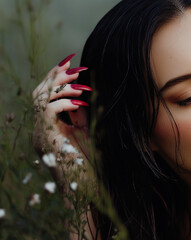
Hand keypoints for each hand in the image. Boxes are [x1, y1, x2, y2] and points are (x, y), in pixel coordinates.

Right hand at [32, 53, 91, 192]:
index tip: (71, 63)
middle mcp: (41, 130)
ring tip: (80, 82)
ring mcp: (41, 136)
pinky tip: (80, 103)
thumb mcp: (86, 132)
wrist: (86, 189)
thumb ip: (80, 114)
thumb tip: (83, 92)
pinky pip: (48, 113)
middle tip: (74, 65)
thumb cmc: (90, 163)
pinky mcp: (46, 141)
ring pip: (40, 100)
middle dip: (56, 76)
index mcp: (49, 127)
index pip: (45, 96)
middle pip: (39, 94)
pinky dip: (63, 103)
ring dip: (61, 87)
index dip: (55, 78)